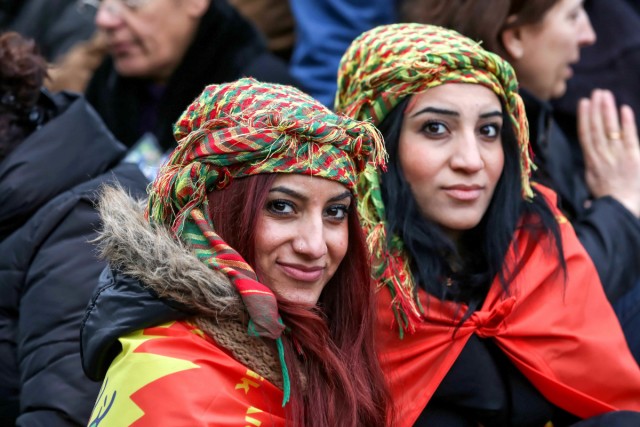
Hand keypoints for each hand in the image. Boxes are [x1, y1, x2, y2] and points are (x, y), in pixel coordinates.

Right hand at [577, 89, 639, 216]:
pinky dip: (626, 123)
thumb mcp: (593, 195)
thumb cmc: (608, 205)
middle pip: (596, 129)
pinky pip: (628, 137)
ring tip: (605, 95)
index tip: (583, 104)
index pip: (586, 136)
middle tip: (595, 93)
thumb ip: (591, 186)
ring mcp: (617, 157)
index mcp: (591, 165)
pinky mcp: (633, 158)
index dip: (584, 118)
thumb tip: (588, 187)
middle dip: (595, 109)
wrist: (621, 211)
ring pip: (609, 129)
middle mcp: (602, 157)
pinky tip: (624, 109)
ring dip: (606, 111)